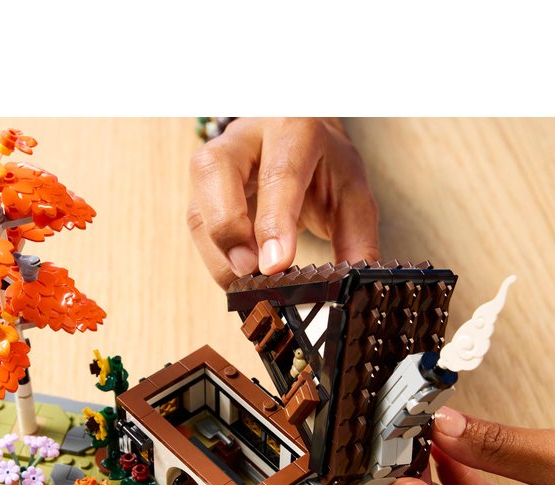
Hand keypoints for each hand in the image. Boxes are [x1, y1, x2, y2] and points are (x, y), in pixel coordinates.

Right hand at [187, 118, 379, 287]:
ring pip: (198, 203)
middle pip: (215, 170)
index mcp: (294, 129)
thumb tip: (353, 286)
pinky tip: (239, 275)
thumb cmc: (325, 164)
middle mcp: (246, 136)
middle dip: (227, 228)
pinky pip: (198, 224)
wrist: (301, 141)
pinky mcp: (202, 189)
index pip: (278, 173)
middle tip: (249, 271)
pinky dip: (216, 256)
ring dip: (218, 251)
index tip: (275, 265)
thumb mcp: (352, 194)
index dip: (274, 222)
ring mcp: (217, 161)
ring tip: (247, 282)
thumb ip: (356, 239)